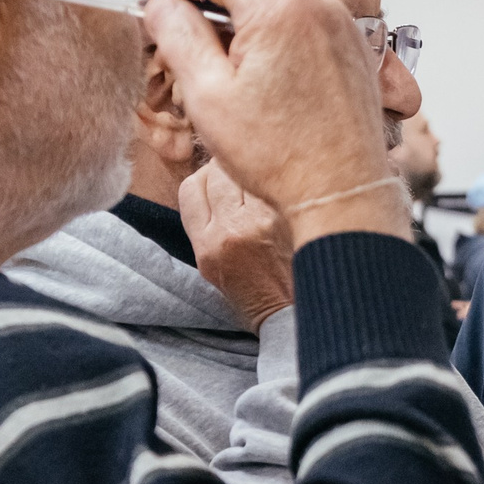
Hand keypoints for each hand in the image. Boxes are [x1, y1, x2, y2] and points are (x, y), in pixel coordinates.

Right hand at [137, 0, 407, 245]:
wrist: (344, 195)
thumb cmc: (279, 155)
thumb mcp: (207, 95)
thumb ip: (177, 36)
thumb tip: (161, 4)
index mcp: (280, 7)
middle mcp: (318, 4)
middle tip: (168, 31)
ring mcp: (341, 25)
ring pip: (271, 0)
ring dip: (233, 20)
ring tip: (210, 64)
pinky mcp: (352, 48)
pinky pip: (299, 23)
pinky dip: (268, 35)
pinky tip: (252, 74)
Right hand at [181, 160, 293, 328]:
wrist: (292, 314)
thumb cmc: (254, 292)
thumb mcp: (213, 266)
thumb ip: (207, 225)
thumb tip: (211, 181)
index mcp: (207, 246)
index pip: (191, 189)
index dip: (203, 178)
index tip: (215, 179)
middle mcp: (230, 231)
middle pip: (217, 173)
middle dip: (227, 168)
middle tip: (242, 174)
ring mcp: (261, 222)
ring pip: (245, 173)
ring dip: (253, 172)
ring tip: (265, 181)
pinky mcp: (288, 217)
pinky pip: (274, 184)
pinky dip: (277, 182)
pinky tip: (285, 190)